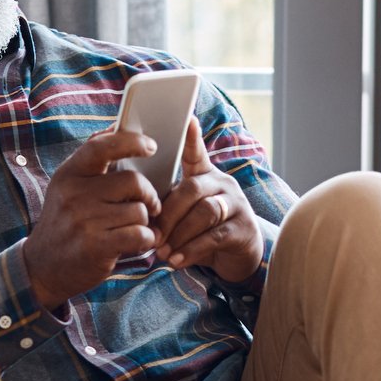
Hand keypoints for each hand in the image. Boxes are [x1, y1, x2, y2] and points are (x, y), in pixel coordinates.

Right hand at [21, 130, 164, 308]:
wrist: (42, 267)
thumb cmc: (66, 224)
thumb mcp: (68, 189)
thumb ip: (92, 164)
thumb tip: (116, 128)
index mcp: (69, 174)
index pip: (101, 146)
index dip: (131, 142)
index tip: (152, 146)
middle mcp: (74, 194)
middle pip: (133, 181)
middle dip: (149, 195)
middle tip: (150, 206)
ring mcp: (83, 220)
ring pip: (139, 211)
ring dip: (145, 223)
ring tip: (134, 229)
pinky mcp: (95, 245)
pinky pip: (140, 234)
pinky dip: (147, 239)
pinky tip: (139, 243)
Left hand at [152, 120, 261, 283]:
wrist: (238, 256)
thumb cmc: (204, 231)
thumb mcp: (186, 214)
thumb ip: (168, 205)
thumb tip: (137, 210)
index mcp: (205, 176)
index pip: (196, 153)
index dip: (191, 138)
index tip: (187, 119)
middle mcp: (223, 184)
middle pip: (192, 189)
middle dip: (167, 214)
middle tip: (152, 235)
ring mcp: (236, 205)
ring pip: (205, 212)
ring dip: (179, 234)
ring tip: (162, 252)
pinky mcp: (243, 229)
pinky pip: (215, 236)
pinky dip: (192, 250)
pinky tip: (177, 260)